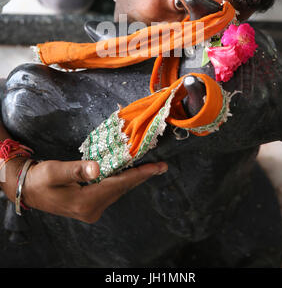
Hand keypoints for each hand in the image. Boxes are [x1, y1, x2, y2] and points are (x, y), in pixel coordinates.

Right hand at [3, 158, 167, 223]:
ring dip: (132, 178)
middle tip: (160, 165)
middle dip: (141, 176)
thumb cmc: (40, 178)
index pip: (119, 184)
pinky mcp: (89, 206)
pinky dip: (121, 180)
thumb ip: (77, 169)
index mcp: (86, 202)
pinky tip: (128, 172)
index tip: (158, 167)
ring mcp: (91, 209)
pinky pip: (111, 191)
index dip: (140, 174)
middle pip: (122, 188)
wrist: (28, 189)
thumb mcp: (55, 171)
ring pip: (118, 190)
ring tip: (149, 167)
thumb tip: (98, 168)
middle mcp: (92, 209)